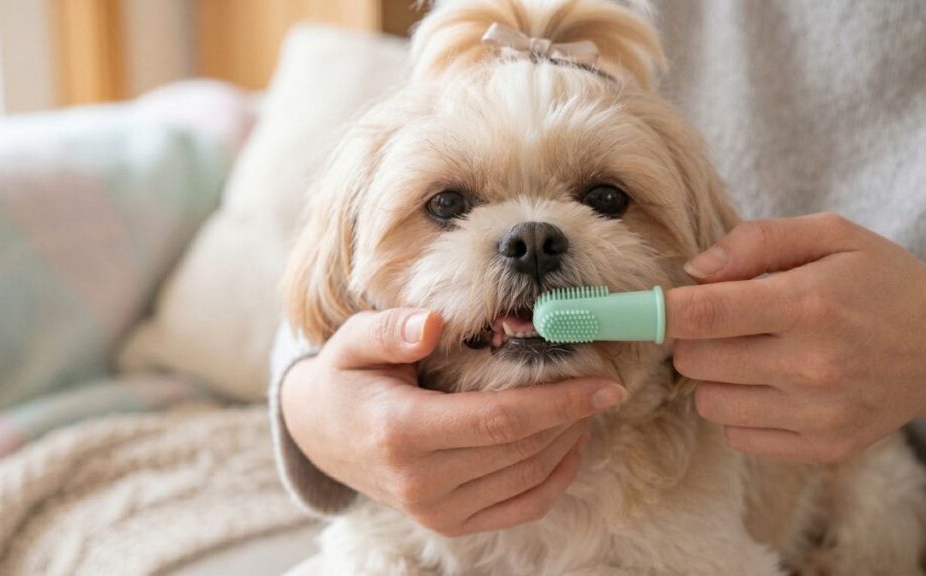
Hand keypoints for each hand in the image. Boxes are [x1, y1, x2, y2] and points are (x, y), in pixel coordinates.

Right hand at [280, 308, 626, 535]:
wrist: (320, 435)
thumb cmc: (344, 379)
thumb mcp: (353, 342)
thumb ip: (390, 330)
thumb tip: (432, 324)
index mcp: (400, 432)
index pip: (499, 420)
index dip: (558, 403)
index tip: (605, 384)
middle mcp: (420, 482)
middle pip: (521, 450)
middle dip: (572, 417)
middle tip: (603, 384)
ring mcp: (436, 512)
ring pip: (527, 478)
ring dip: (569, 442)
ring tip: (588, 406)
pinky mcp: (449, 524)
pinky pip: (521, 507)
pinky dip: (556, 478)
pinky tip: (570, 444)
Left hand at [667, 213, 925, 461]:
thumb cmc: (883, 283)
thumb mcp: (831, 236)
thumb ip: (756, 241)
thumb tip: (692, 271)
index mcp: (809, 304)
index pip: (702, 314)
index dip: (655, 311)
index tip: (633, 307)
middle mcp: (811, 366)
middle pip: (695, 361)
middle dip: (692, 338)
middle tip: (720, 321)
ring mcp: (816, 415)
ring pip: (708, 402)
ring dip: (714, 376)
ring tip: (751, 351)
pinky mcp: (821, 449)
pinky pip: (737, 435)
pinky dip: (739, 409)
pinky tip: (770, 384)